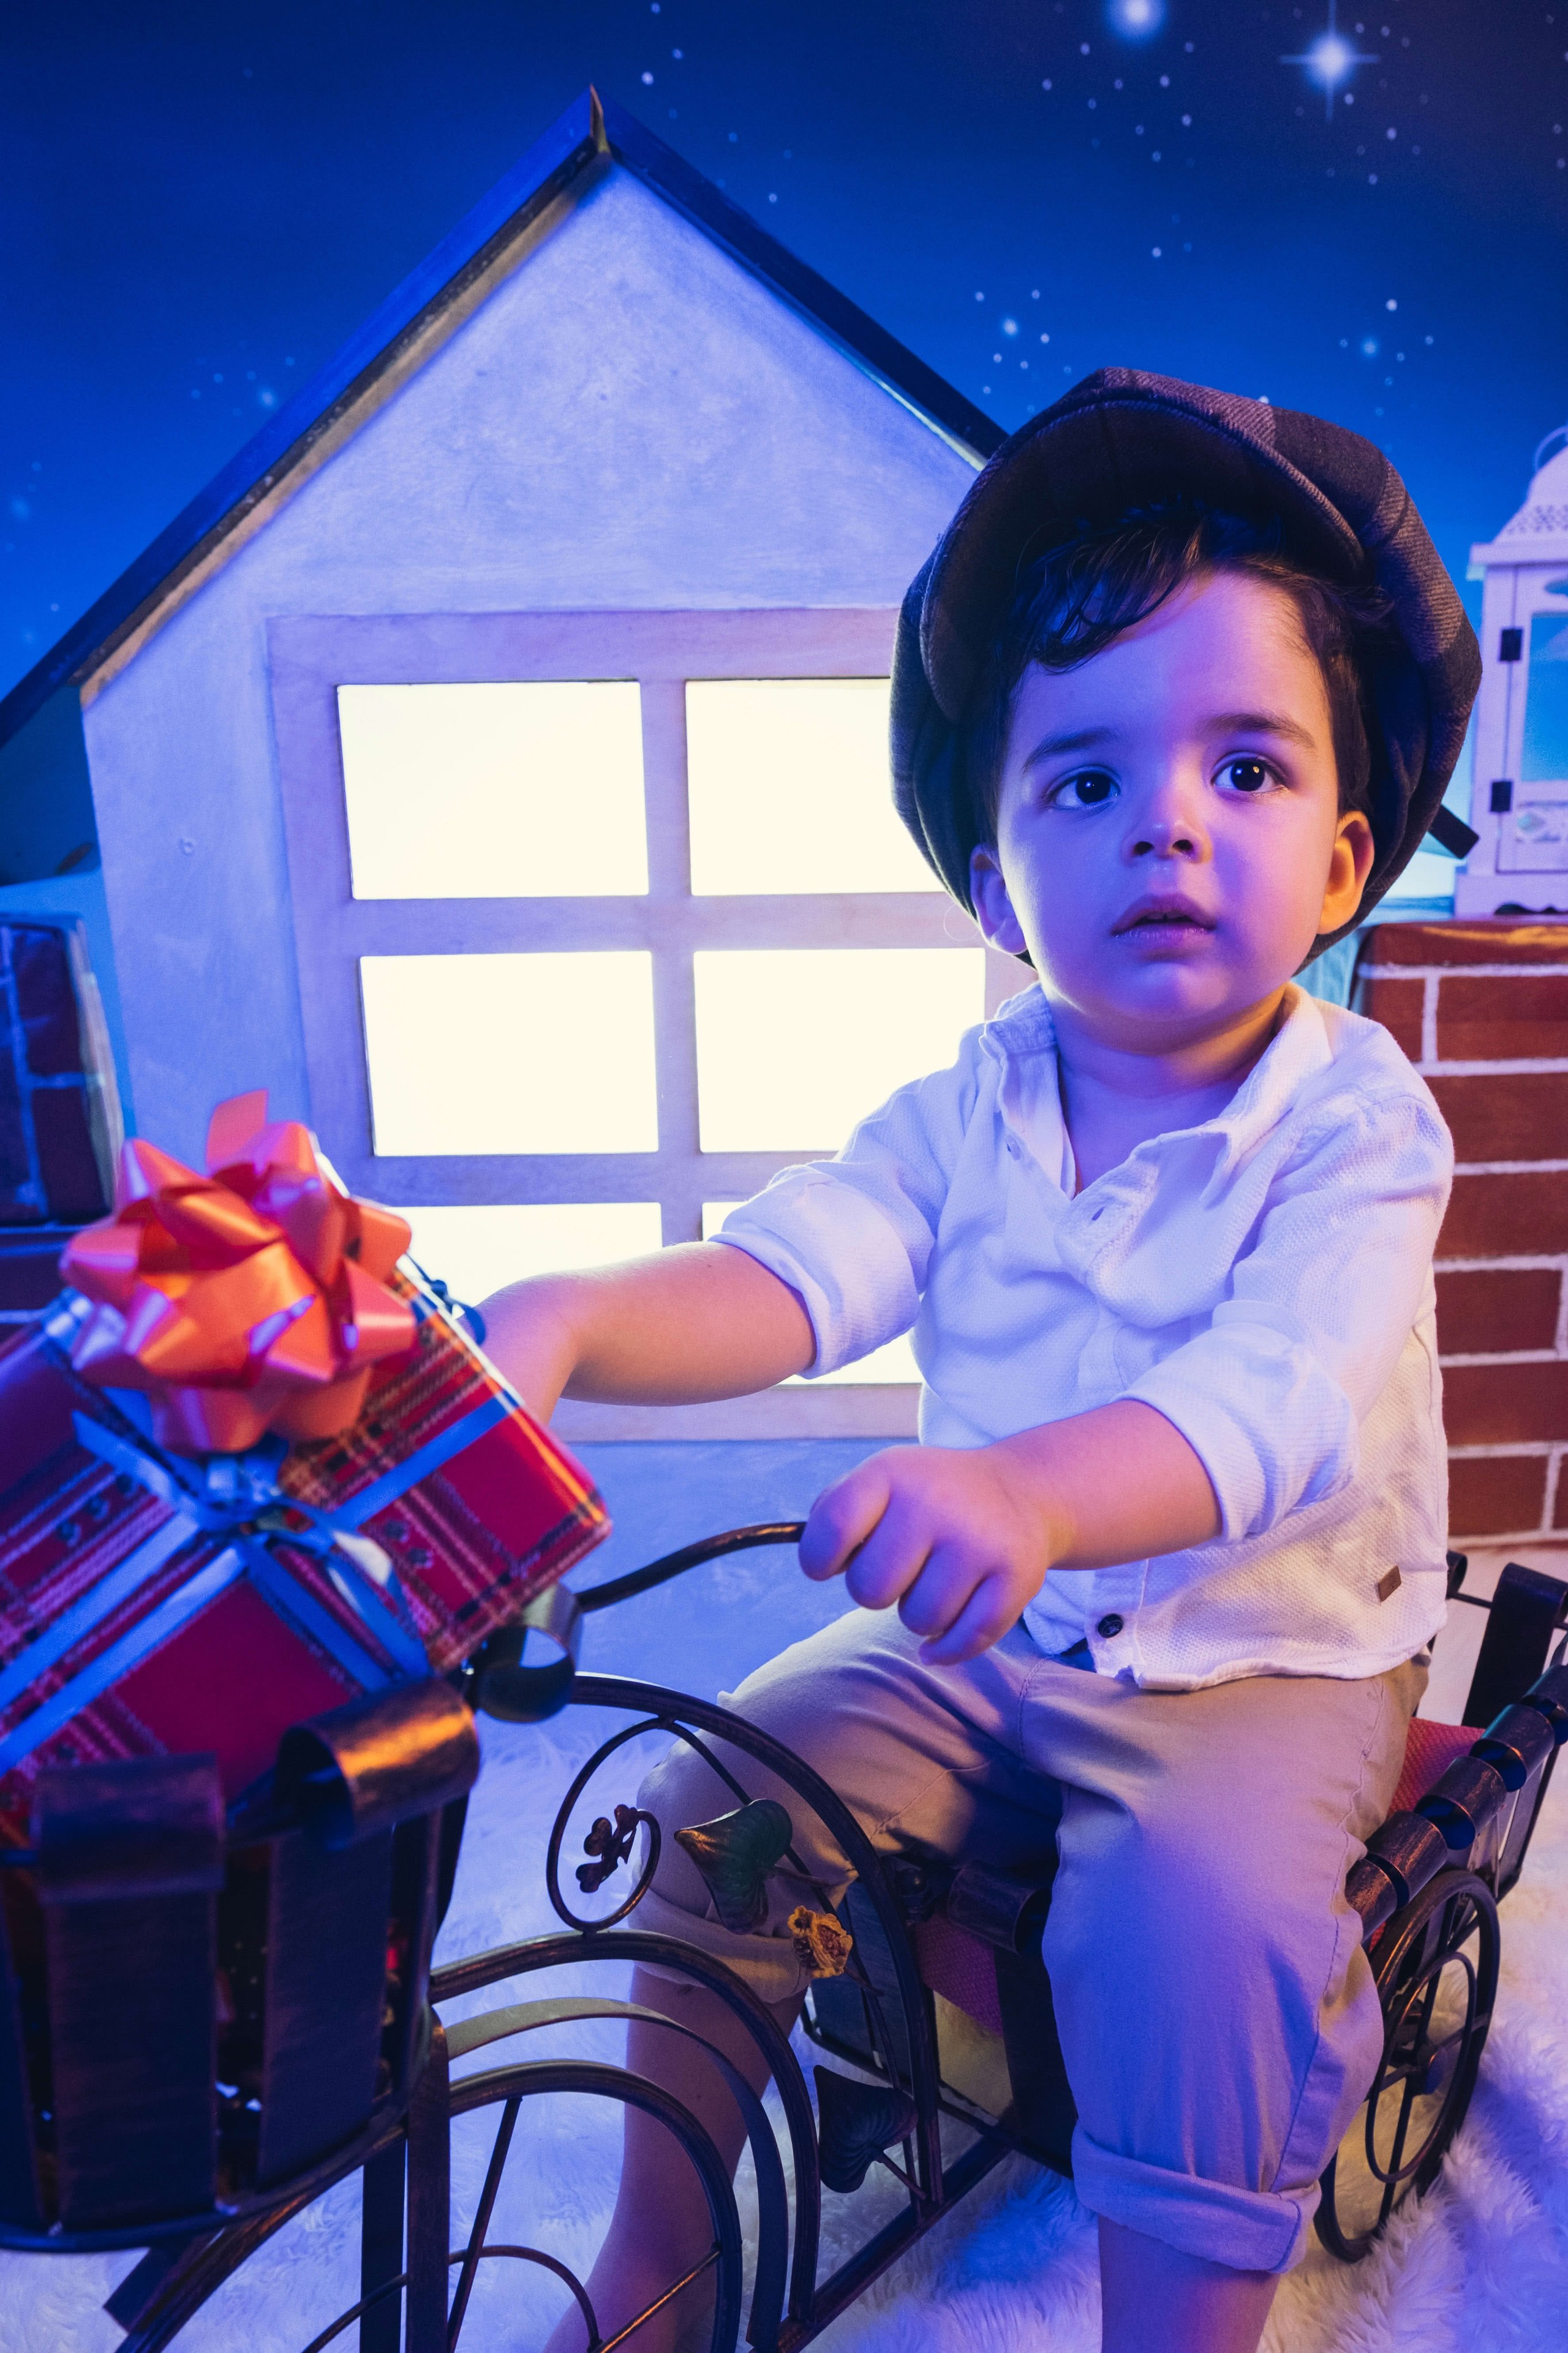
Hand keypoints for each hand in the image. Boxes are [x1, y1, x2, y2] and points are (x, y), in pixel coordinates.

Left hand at [797, 1402, 1220, 1667]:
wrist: (1022, 1489)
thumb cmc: (928, 1496)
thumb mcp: (880, 1481)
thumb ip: (834, 1516)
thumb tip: (817, 1565)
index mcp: (891, 1473)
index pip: (832, 1530)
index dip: (821, 1560)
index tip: (834, 1561)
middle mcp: (936, 1501)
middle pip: (870, 1591)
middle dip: (877, 1591)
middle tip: (902, 1568)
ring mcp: (979, 1539)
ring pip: (919, 1622)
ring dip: (919, 1613)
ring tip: (936, 1580)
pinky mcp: (1016, 1576)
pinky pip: (966, 1640)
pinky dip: (950, 1646)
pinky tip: (947, 1631)